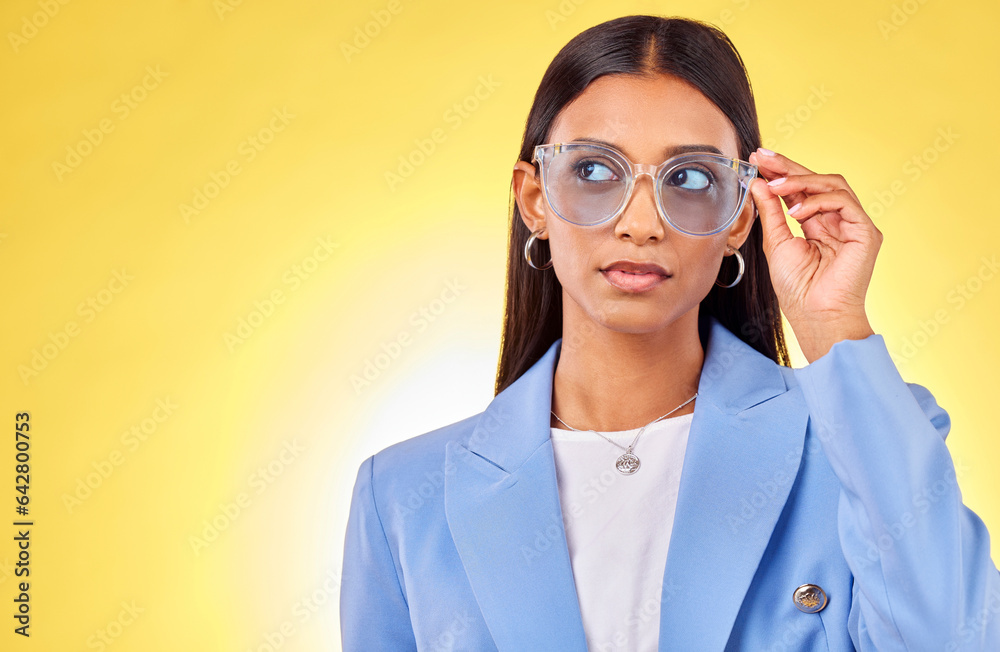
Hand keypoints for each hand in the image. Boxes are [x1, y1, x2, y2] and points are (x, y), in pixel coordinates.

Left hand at [747, 148, 881, 362]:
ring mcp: (854, 224)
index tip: (758, 160)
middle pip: (816, 180)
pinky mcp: (866, 232)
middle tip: (763, 157)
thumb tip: (759, 183)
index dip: (780, 173)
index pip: (800, 190)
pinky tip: (797, 211)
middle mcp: (838, 220)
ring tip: (776, 186)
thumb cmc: (798, 289)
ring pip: (832, 184)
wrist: (815, 316)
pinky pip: (844, 201)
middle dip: (788, 167)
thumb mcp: (777, 243)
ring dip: (801, 181)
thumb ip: (771, 212)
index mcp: (818, 224)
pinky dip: (818, 200)